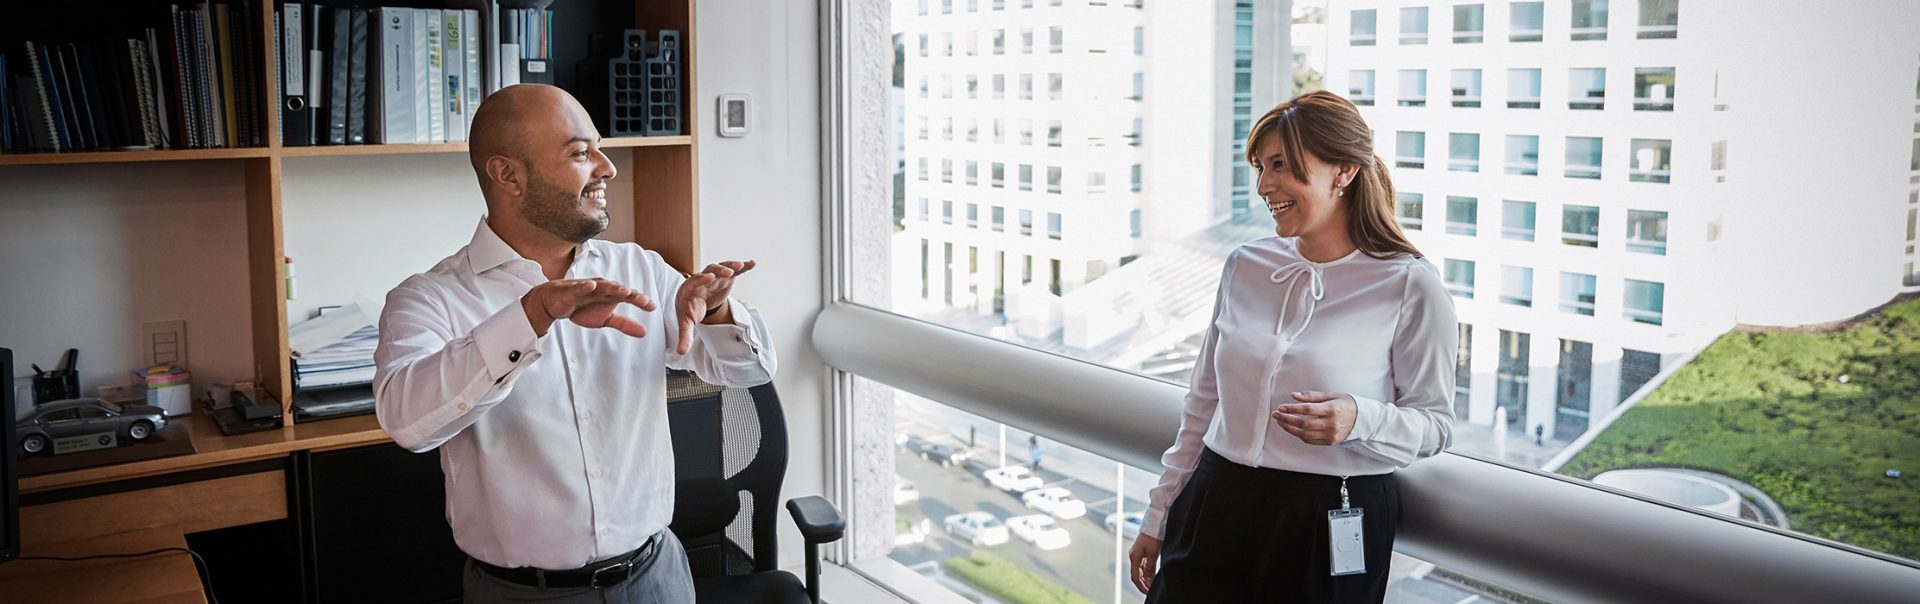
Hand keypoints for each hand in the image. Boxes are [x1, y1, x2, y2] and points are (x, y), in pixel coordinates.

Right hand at [522, 278, 656, 337]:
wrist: (556, 303)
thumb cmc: (583, 308)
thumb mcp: (605, 320)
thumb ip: (624, 324)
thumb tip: (645, 333)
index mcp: (612, 295)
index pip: (629, 297)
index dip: (640, 301)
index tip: (652, 307)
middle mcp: (603, 288)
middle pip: (619, 290)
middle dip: (631, 294)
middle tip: (643, 300)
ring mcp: (588, 288)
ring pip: (602, 286)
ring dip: (613, 287)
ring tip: (624, 291)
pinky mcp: (572, 290)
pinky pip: (580, 287)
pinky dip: (585, 286)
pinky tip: (591, 285)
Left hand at [674, 260, 756, 354]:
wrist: (695, 300)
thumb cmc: (689, 309)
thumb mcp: (686, 323)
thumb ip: (684, 336)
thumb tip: (680, 352)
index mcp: (690, 289)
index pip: (695, 281)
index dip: (701, 279)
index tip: (709, 277)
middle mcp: (702, 279)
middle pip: (709, 271)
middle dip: (718, 271)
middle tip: (727, 272)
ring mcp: (714, 277)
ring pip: (721, 268)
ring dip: (730, 266)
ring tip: (739, 266)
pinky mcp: (725, 278)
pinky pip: (733, 270)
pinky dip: (742, 267)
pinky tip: (752, 264)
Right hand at [1128, 534, 1161, 593]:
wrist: (1155, 523)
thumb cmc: (1153, 535)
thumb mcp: (1153, 553)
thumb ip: (1150, 567)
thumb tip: (1149, 579)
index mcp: (1134, 556)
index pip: (1135, 576)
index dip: (1141, 586)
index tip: (1147, 592)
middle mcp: (1134, 556)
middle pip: (1137, 574)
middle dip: (1143, 584)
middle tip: (1151, 591)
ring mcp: (1138, 554)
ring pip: (1140, 570)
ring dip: (1146, 579)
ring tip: (1153, 585)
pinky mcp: (1143, 552)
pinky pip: (1143, 565)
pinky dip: (1147, 572)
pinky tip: (1153, 576)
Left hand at [1272, 391, 1357, 444]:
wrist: (1363, 419)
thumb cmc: (1346, 404)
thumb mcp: (1331, 395)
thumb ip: (1312, 396)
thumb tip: (1294, 396)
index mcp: (1332, 409)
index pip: (1307, 409)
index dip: (1292, 409)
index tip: (1281, 407)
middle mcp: (1331, 423)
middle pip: (1304, 423)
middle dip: (1287, 420)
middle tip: (1276, 415)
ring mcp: (1331, 434)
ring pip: (1305, 434)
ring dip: (1290, 429)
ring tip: (1281, 422)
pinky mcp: (1330, 442)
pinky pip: (1310, 440)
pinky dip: (1299, 435)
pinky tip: (1293, 429)